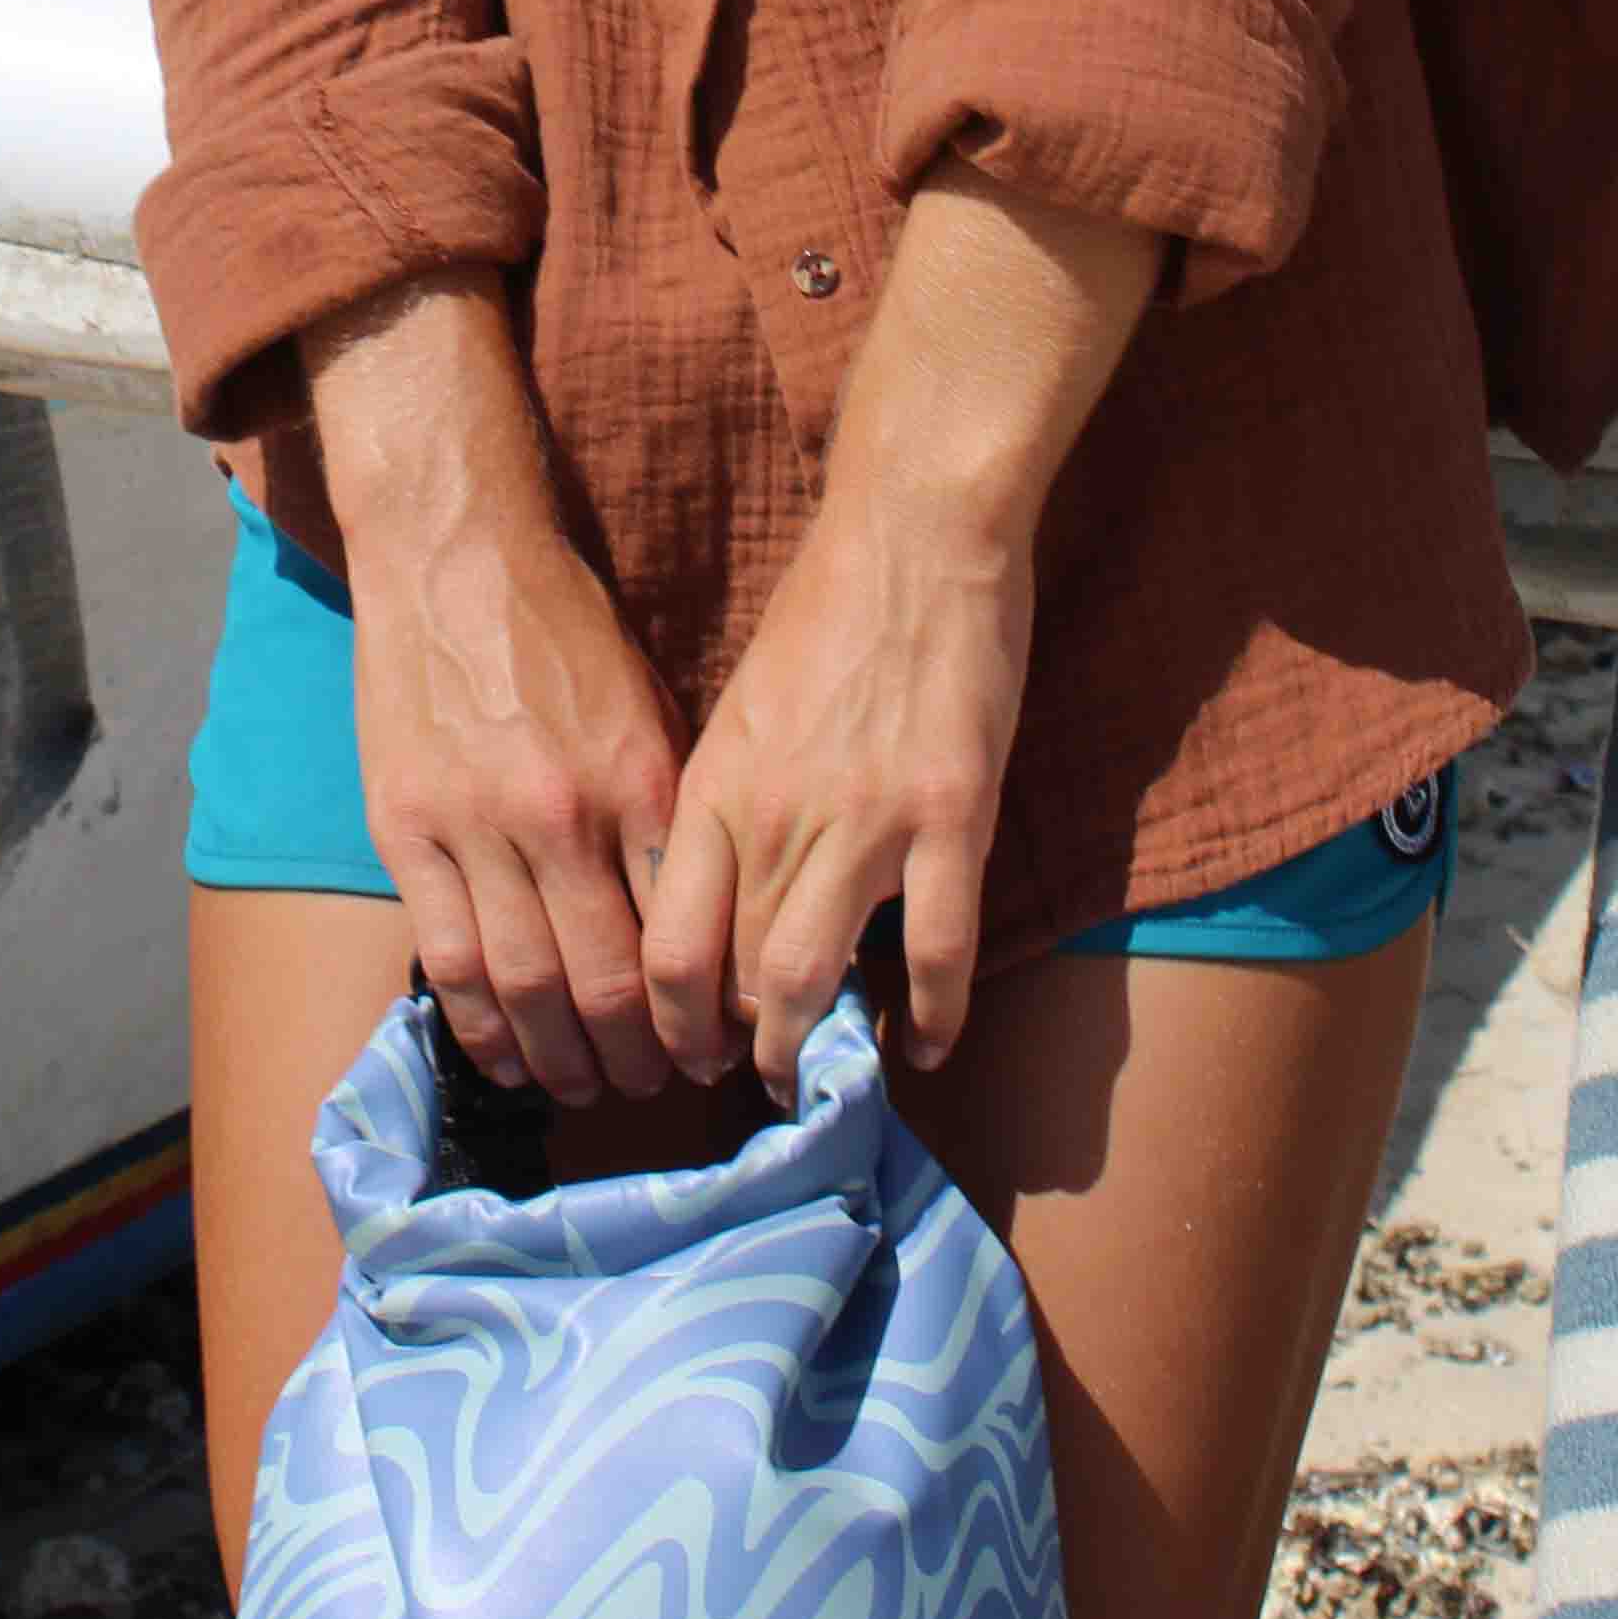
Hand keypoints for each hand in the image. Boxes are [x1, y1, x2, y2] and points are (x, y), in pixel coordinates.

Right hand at [350, 516, 686, 1107]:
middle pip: (608, 982)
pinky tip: (505, 1059)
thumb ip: (667, 811)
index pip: (681, 935)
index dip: (700, 1013)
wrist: (456, 552)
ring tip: (586, 1090)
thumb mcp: (650, 706)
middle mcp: (564, 816)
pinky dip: (480, 1025)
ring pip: (527, 985)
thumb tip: (702, 917)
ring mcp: (477, 827)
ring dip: (563, 1059)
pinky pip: (448, 957)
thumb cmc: (564, 628)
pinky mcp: (407, 829)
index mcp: (641, 783)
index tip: (711, 1050)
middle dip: (639, 1056)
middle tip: (656, 1089)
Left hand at [642, 480, 1034, 1098]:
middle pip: (735, 981)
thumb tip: (711, 899)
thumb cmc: (824, 617)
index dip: (672, 1024)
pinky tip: (926, 1047)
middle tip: (757, 1082)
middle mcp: (775, 819)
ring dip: (812, 1051)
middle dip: (741, 1052)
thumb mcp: (740, 715)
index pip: (665, 950)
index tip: (691, 1050)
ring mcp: (866, 822)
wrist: (914, 537)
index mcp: (713, 791)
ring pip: (815, 978)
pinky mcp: (952, 816)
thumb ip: (726, 808)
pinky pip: (939, 951)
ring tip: (821, 1080)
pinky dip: (933, 1018)